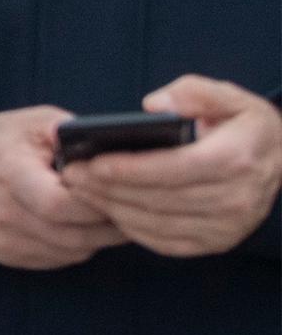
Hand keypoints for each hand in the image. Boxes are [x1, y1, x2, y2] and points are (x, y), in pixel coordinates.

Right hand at [0, 106, 124, 269]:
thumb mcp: (29, 122)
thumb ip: (67, 130)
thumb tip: (107, 142)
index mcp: (8, 173)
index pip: (61, 203)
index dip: (96, 200)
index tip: (118, 187)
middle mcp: (2, 212)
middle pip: (74, 233)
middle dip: (109, 222)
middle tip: (131, 206)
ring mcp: (3, 238)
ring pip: (72, 250)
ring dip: (99, 237)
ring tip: (113, 215)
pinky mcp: (6, 254)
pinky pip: (58, 258)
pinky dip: (79, 245)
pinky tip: (84, 226)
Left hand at [58, 77, 281, 258]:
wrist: (279, 161)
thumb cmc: (242, 124)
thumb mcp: (227, 95)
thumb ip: (191, 92)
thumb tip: (153, 106)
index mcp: (236, 158)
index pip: (175, 168)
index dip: (130, 169)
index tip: (93, 164)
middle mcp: (236, 198)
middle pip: (160, 199)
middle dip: (109, 189)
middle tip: (72, 175)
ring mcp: (229, 226)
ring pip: (157, 223)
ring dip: (113, 209)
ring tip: (81, 191)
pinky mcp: (218, 242)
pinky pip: (164, 242)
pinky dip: (132, 228)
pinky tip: (107, 210)